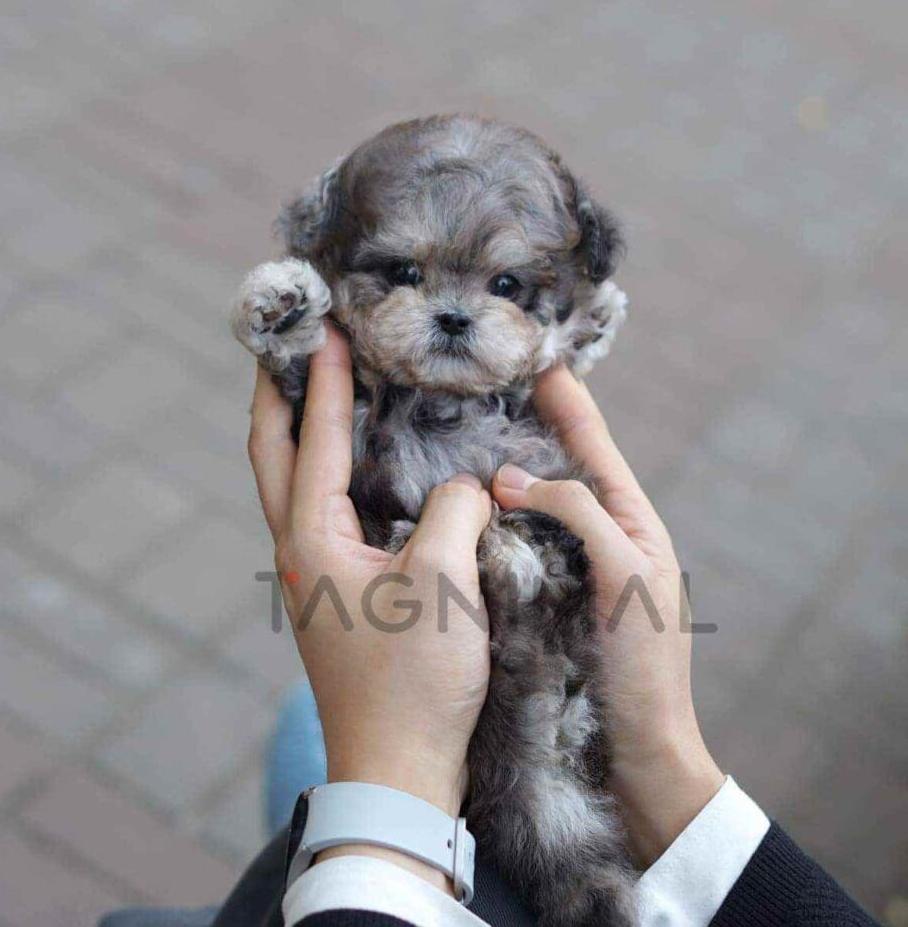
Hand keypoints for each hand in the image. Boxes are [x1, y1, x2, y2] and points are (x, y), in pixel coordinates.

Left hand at [248, 326, 491, 888]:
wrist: (399, 770)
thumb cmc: (416, 681)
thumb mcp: (444, 582)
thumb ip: (455, 510)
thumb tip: (466, 486)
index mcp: (312, 537)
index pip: (314, 436)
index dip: (322, 376)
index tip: (325, 324)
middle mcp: (300, 547)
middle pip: (273, 451)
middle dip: (279, 392)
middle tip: (291, 341)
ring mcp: (316, 571)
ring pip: (296, 480)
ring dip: (305, 426)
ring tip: (324, 380)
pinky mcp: (340, 590)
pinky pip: (332, 508)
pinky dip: (341, 468)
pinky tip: (374, 457)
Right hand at [492, 364, 723, 867]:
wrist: (638, 749)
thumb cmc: (643, 662)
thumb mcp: (626, 573)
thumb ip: (577, 514)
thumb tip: (510, 480)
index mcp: (631, 522)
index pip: (594, 446)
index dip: (568, 401)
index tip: (541, 357)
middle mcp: (600, 537)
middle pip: (560, 467)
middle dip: (529, 424)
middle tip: (489, 385)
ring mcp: (570, 569)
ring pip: (533, 505)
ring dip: (504, 469)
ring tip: (466, 432)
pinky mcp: (544, 599)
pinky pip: (515, 544)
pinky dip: (492, 518)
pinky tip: (463, 506)